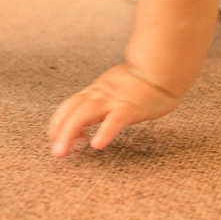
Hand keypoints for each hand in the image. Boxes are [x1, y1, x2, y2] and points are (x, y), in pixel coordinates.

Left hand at [47, 63, 179, 156]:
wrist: (164, 67)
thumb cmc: (145, 80)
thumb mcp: (117, 85)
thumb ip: (105, 96)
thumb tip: (97, 110)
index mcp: (97, 90)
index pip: (69, 105)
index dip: (59, 122)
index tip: (60, 137)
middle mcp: (101, 95)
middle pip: (70, 110)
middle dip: (57, 131)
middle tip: (56, 151)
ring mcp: (114, 100)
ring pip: (83, 114)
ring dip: (69, 133)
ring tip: (62, 151)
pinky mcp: (130, 108)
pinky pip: (114, 120)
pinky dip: (104, 132)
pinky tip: (98, 144)